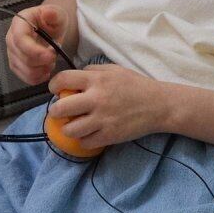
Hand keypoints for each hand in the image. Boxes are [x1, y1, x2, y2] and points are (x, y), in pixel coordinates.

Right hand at [7, 4, 68, 84]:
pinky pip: (25, 77)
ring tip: (51, 61)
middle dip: (42, 61)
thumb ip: (53, 13)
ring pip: (24, 69)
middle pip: (22, 57)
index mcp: (19, 23)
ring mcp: (12, 53)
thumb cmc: (51, 20)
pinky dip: (38, 77)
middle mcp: (11, 38)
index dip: (35, 50)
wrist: (49, 29)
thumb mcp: (57, 13)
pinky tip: (45, 70)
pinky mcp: (16, 64)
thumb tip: (48, 13)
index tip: (51, 54)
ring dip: (41, 69)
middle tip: (54, 55)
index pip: (20, 39)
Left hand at [47, 64, 170, 148]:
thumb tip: (74, 78)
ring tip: (74, 126)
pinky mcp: (110, 136)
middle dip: (55, 111)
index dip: (53, 86)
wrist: (159, 105)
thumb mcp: (114, 70)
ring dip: (68, 128)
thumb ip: (92, 71)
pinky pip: (85, 142)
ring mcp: (102, 120)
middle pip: (60, 109)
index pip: (62, 79)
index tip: (56, 91)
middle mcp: (96, 99)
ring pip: (70, 130)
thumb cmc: (136, 86)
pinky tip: (88, 134)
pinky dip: (84, 140)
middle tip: (61, 112)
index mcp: (96, 80)